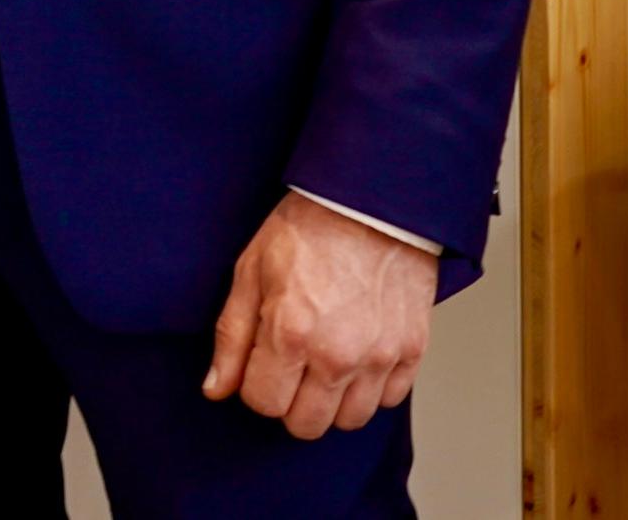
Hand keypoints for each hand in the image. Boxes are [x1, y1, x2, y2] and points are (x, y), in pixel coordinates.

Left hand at [202, 194, 434, 438]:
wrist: (369, 203)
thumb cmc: (308, 229)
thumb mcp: (251, 272)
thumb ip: (231, 338)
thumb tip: (216, 389)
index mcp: (292, 333)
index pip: (264, 403)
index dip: (255, 385)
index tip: (261, 363)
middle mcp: (338, 355)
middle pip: (306, 425)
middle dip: (290, 402)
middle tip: (291, 367)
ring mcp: (380, 356)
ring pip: (350, 420)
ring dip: (332, 401)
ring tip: (324, 363)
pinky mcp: (412, 351)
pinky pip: (389, 399)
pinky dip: (371, 388)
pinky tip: (357, 356)